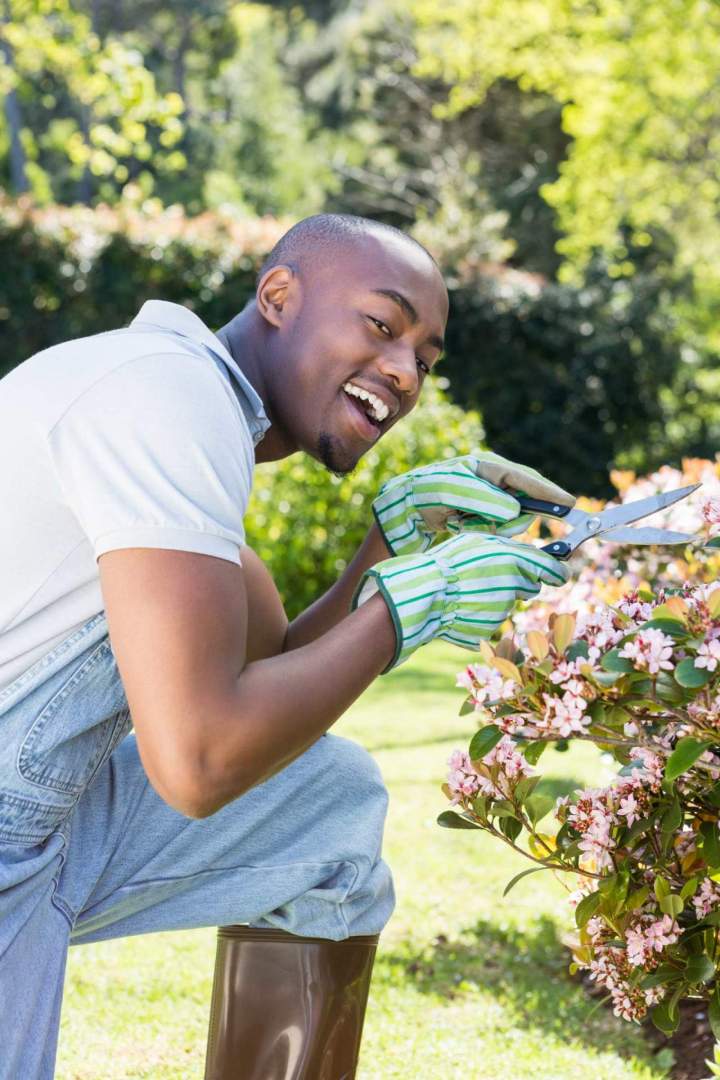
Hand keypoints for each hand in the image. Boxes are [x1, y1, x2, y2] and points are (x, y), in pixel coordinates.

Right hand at [352, 531, 568, 671]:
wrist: (423, 594)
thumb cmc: (448, 562)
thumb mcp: (478, 542)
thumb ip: (509, 549)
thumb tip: (534, 558)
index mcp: (513, 559)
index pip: (553, 569)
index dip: (557, 571)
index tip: (559, 573)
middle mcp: (514, 584)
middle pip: (531, 584)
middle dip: (520, 580)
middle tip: (496, 575)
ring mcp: (503, 608)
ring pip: (512, 600)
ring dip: (500, 595)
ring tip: (472, 587)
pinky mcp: (491, 627)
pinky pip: (494, 618)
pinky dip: (484, 612)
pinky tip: (465, 604)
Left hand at [372, 452, 574, 556]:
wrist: (400, 510)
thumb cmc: (423, 494)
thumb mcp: (452, 492)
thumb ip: (485, 499)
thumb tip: (517, 511)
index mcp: (485, 466)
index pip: (523, 478)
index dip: (547, 492)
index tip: (569, 504)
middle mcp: (489, 479)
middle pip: (522, 499)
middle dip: (516, 515)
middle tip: (498, 524)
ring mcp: (485, 497)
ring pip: (509, 517)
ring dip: (493, 525)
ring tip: (463, 522)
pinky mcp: (479, 514)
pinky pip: (495, 526)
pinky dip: (483, 530)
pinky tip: (461, 526)